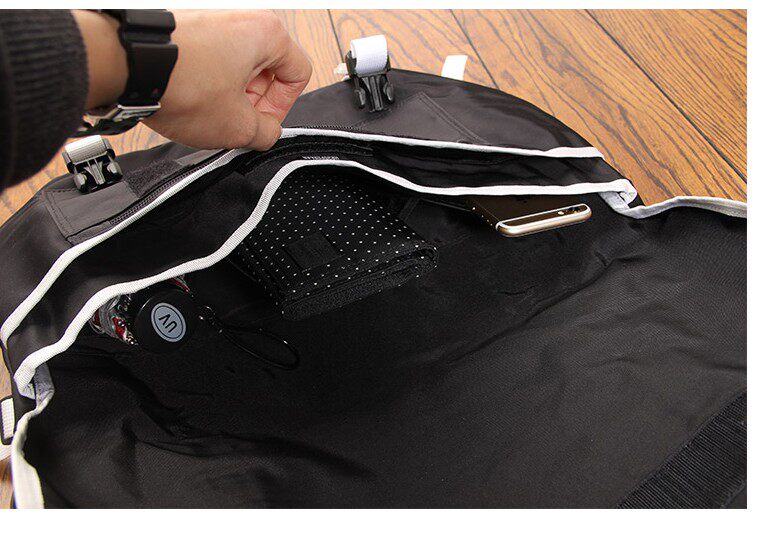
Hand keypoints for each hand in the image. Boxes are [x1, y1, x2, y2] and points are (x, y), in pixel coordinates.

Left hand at [74, 10, 311, 149]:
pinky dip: (206, 82)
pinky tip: (188, 99)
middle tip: (234, 122)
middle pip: (268, 69)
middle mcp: (242, 18)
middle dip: (253, 102)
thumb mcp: (237, 127)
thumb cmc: (180, 83)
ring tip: (207, 112)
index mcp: (267, 34)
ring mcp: (212, 19)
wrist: (126, 65)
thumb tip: (266, 133)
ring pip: (237, 66)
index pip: (299, 73)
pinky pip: (211, 59)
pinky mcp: (187, 28)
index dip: (283, 106)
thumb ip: (266, 134)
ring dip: (229, 95)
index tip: (262, 122)